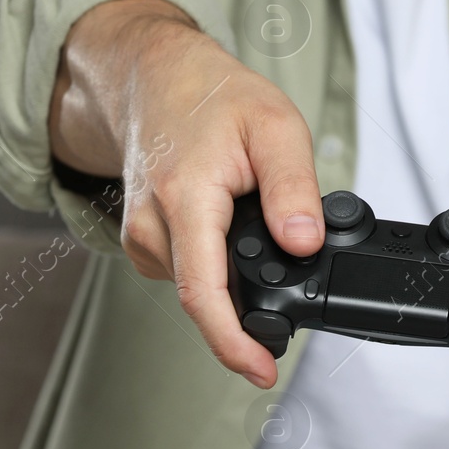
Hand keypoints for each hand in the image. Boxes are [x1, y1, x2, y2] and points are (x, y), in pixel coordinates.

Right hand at [51, 0, 320, 387]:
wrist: (152, 76)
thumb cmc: (210, 96)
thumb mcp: (275, 126)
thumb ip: (294, 188)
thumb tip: (305, 243)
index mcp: (184, 199)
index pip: (203, 293)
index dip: (234, 343)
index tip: (261, 372)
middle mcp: (152, 227)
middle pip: (209, 296)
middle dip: (255, 296)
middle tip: (288, 245)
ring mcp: (143, 238)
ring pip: (202, 285)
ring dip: (238, 271)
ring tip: (254, 212)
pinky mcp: (146, 242)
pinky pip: (192, 271)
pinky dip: (220, 260)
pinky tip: (230, 221)